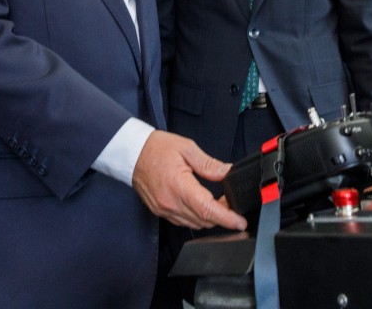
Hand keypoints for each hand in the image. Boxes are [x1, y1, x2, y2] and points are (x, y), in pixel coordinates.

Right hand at [132, 130, 246, 231]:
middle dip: (222, 215)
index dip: (227, 219)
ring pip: (195, 224)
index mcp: (178, 186)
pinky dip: (196, 216)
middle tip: (230, 201)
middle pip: (204, 220)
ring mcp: (165, 210)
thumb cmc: (155, 148)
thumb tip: (227, 173)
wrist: (131, 153)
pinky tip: (200, 203)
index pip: (207, 210)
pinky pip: (184, 221)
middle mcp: (171, 203)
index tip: (240, 222)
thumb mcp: (186, 148)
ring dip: (209, 217)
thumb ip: (209, 164)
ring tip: (217, 201)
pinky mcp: (161, 212)